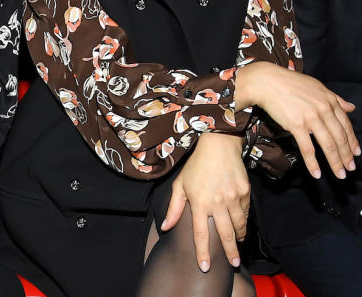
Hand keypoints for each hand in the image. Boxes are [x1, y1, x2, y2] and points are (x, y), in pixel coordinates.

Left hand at [163, 133, 248, 270]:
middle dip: (230, 252)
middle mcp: (218, 203)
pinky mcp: (245, 193)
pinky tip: (241, 225)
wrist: (219, 146)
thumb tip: (166, 227)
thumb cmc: (196, 166)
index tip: (205, 266)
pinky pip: (246, 213)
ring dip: (238, 237)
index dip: (203, 252)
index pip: (201, 233)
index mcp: (199, 202)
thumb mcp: (180, 185)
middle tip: (233, 263)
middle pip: (225, 235)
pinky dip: (243, 222)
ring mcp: (234, 198)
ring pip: (239, 225)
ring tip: (237, 245)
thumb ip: (174, 208)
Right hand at [235, 61, 359, 177]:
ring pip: (328, 145)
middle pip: (339, 137)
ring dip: (335, 162)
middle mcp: (323, 109)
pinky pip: (307, 148)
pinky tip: (316, 173)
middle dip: (346, 156)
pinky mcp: (296, 125)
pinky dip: (313, 163)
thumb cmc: (289, 82)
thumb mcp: (317, 87)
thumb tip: (351, 108)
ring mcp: (311, 118)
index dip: (352, 141)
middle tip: (350, 169)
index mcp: (330, 101)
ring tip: (339, 174)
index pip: (346, 125)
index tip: (356, 153)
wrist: (266, 82)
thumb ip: (335, 99)